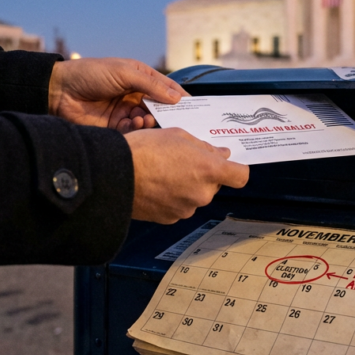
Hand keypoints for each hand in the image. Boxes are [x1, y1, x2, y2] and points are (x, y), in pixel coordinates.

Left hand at [48, 58, 189, 132]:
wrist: (60, 91)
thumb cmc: (91, 73)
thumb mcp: (125, 72)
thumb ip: (151, 85)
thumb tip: (177, 98)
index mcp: (140, 78)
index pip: (166, 89)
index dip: (180, 97)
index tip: (195, 107)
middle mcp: (135, 96)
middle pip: (159, 108)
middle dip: (167, 114)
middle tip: (175, 120)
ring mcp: (125, 112)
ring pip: (148, 121)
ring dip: (150, 121)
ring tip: (145, 119)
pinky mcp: (115, 127)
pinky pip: (134, 132)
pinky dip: (138, 129)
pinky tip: (134, 124)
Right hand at [125, 128, 249, 223]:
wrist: (114, 174)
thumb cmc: (144, 151)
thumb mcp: (177, 135)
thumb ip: (204, 147)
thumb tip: (220, 153)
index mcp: (208, 170)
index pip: (240, 176)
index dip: (235, 170)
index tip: (228, 165)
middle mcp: (201, 193)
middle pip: (214, 185)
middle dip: (204, 174)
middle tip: (183, 160)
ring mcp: (186, 208)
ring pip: (195, 196)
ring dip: (187, 186)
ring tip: (165, 171)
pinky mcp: (170, 218)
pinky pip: (179, 206)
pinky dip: (172, 197)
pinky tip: (157, 185)